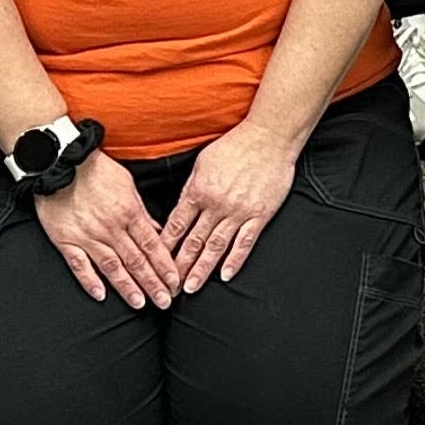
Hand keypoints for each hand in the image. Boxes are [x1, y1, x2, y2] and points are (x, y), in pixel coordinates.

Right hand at [37, 151, 178, 309]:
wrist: (60, 160)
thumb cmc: (95, 169)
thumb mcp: (127, 184)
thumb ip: (142, 211)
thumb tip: (156, 231)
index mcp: (128, 212)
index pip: (152, 245)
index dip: (165, 266)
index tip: (174, 282)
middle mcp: (110, 227)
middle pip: (136, 261)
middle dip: (153, 283)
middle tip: (164, 301)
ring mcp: (87, 235)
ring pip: (112, 267)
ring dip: (127, 287)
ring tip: (140, 303)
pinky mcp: (65, 239)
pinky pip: (79, 265)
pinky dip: (90, 281)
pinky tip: (101, 295)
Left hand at [159, 115, 302, 285]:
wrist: (269, 136)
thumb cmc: (236, 145)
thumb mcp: (203, 161)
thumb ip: (191, 187)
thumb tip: (181, 208)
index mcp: (199, 191)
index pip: (177, 225)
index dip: (165, 247)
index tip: (156, 262)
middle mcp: (216, 205)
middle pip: (193, 242)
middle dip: (179, 266)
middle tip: (169, 286)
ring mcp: (239, 212)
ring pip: (216, 247)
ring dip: (202, 269)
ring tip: (191, 287)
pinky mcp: (259, 215)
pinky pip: (244, 242)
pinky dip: (235, 260)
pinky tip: (226, 274)